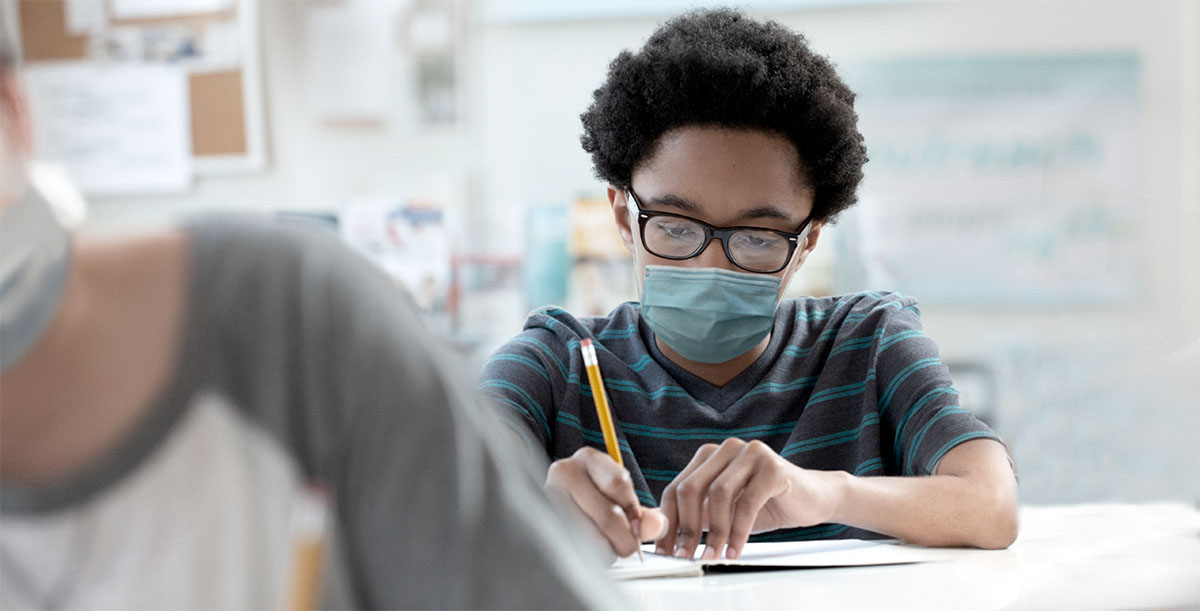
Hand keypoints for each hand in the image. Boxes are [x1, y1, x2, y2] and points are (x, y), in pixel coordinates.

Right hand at [545, 446, 667, 556]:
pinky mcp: (542, 521)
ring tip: (606, 546)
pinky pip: (574, 548)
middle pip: (608, 515)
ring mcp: (547, 496)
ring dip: (606, 550)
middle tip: (628, 547)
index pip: (619, 483)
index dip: (634, 512)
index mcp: (588, 458)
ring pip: (591, 536)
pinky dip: (589, 556)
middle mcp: (564, 472)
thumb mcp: (621, 499)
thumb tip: (657, 525)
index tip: (639, 528)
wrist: (560, 504)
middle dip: (625, 538)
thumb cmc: (595, 500)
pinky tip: (589, 549)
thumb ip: (643, 514)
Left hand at [657, 438, 842, 559]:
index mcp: (708, 456)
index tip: (665, 550)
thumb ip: (698, 516)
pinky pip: (747, 502)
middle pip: (691, 488)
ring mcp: (750, 453)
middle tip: (685, 556)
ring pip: (718, 495)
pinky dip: (738, 531)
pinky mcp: (772, 467)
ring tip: (714, 556)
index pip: (676, 488)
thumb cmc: (766, 504)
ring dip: (714, 532)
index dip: (668, 522)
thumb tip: (667, 539)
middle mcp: (726, 449)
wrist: (813, 498)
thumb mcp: (723, 512)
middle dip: (685, 527)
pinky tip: (734, 550)